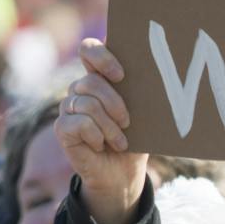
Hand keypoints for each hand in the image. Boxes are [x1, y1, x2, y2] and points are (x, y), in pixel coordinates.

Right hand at [59, 39, 152, 223]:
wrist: (122, 174)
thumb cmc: (135, 140)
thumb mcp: (143, 115)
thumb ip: (143, 93)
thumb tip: (162, 74)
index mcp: (100, 77)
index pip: (89, 49)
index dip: (101, 56)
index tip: (121, 75)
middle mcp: (81, 89)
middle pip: (91, 81)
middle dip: (114, 103)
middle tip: (128, 122)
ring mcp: (69, 107)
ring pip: (87, 104)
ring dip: (109, 126)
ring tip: (119, 141)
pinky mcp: (62, 128)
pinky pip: (78, 123)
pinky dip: (96, 136)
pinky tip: (101, 146)